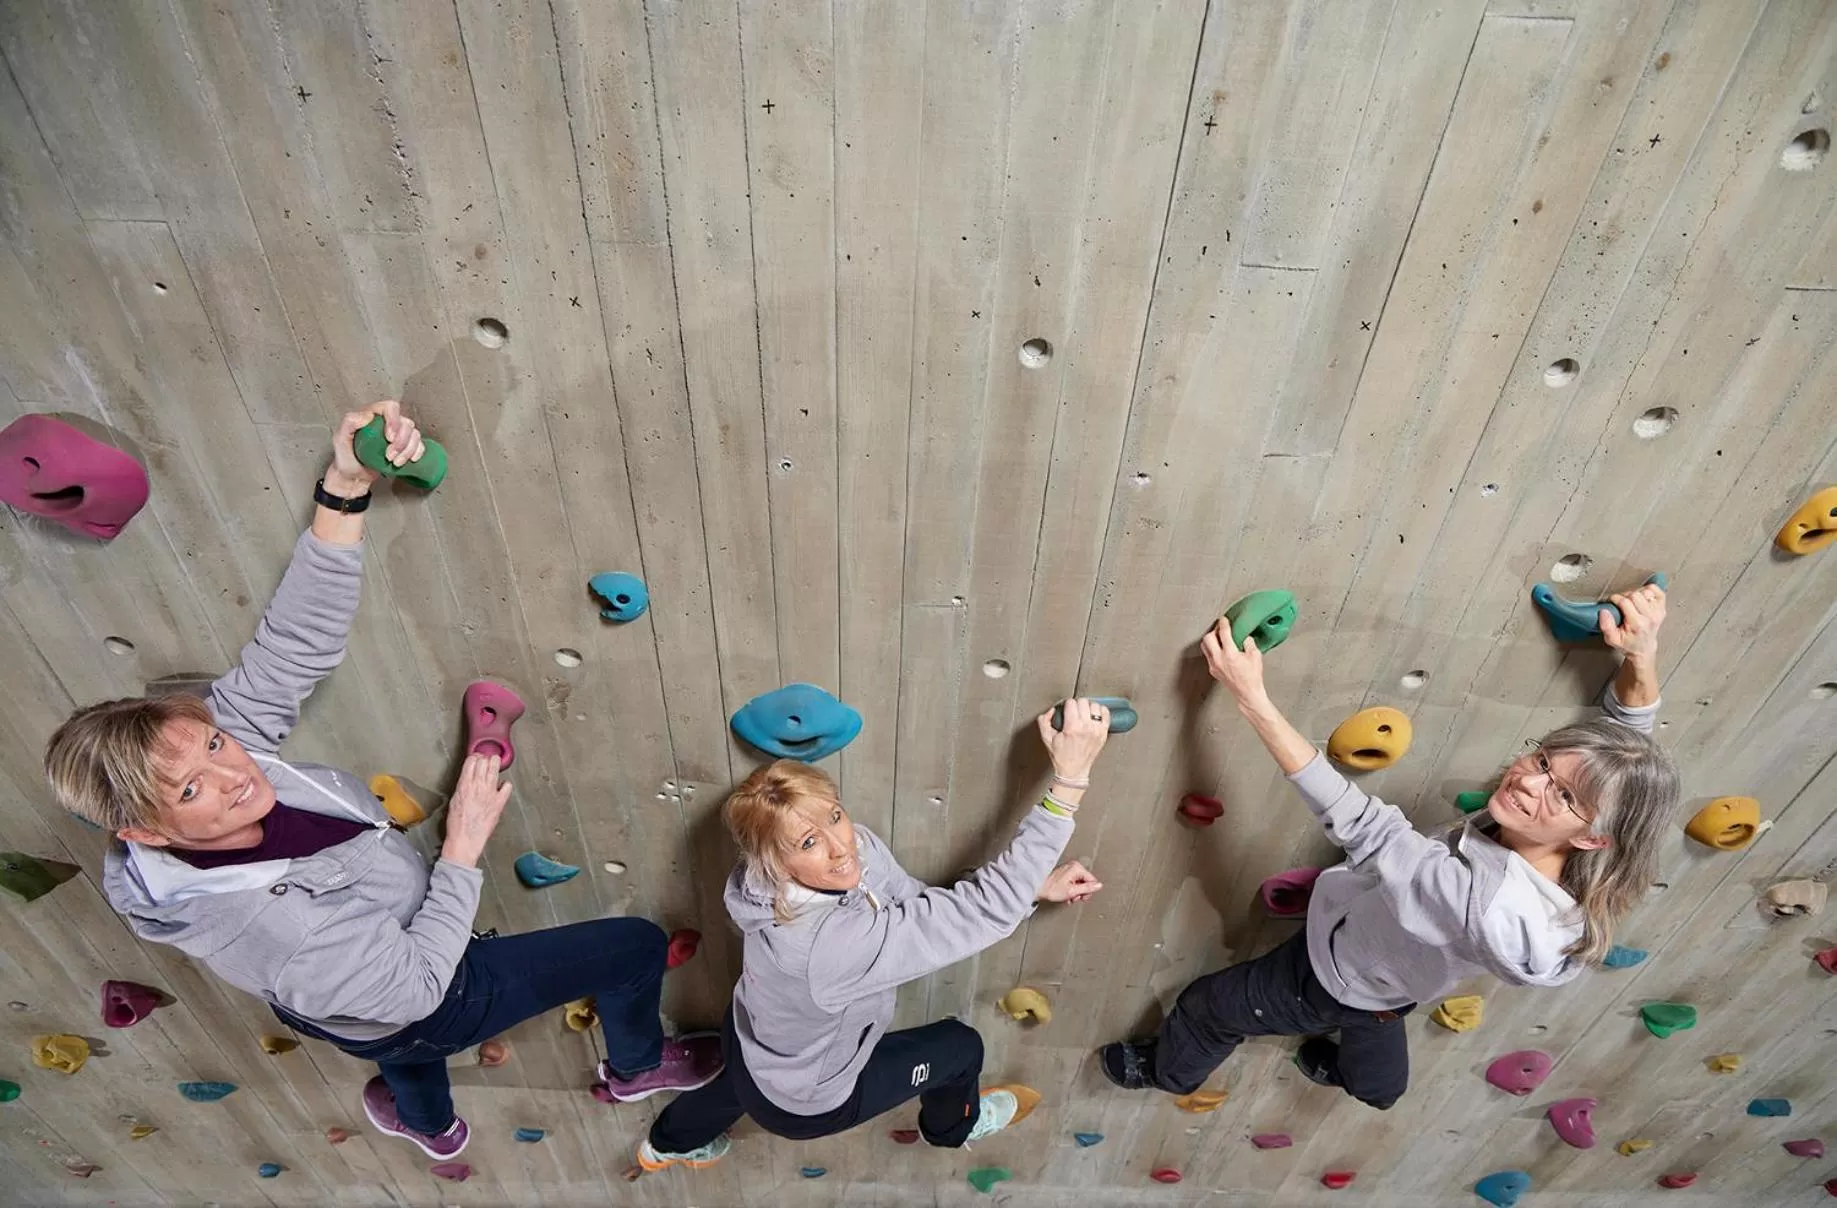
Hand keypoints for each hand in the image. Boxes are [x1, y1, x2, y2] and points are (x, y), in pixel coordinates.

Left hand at [325, 400, 425, 495]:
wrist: (353, 476)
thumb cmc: (346, 457)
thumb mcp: (340, 439)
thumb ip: (349, 423)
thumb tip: (366, 415)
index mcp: (373, 415)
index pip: (390, 408)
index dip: (394, 421)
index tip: (389, 438)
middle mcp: (387, 422)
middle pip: (406, 423)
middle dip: (401, 442)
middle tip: (389, 455)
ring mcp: (397, 435)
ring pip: (414, 434)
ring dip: (408, 450)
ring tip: (395, 462)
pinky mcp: (405, 447)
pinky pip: (419, 445)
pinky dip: (417, 453)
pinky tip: (409, 460)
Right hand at [440, 753, 511, 867]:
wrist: (465, 839)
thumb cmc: (457, 824)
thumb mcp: (454, 800)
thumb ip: (462, 788)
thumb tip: (467, 781)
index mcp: (464, 785)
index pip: (471, 761)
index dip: (475, 757)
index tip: (477, 757)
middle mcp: (477, 786)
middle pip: (484, 761)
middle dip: (485, 758)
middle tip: (487, 759)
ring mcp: (489, 793)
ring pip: (495, 769)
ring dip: (495, 763)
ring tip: (495, 762)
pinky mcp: (499, 802)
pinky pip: (507, 786)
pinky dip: (506, 784)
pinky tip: (503, 786)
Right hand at [1037, 697, 1109, 780]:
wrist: (1074, 771)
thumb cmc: (1062, 757)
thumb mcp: (1047, 738)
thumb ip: (1044, 721)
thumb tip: (1052, 711)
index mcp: (1072, 728)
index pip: (1071, 703)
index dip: (1066, 705)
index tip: (1065, 709)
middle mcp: (1086, 728)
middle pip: (1083, 702)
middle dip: (1077, 704)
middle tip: (1074, 711)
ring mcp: (1097, 730)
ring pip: (1095, 706)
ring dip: (1088, 707)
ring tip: (1084, 712)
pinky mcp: (1103, 733)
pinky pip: (1106, 714)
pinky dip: (1101, 711)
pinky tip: (1095, 714)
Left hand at [1037, 859, 1101, 903]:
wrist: (1037, 889)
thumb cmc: (1051, 889)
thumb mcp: (1073, 891)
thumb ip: (1087, 888)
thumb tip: (1098, 886)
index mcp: (1077, 867)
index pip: (1092, 881)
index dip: (1088, 892)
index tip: (1082, 897)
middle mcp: (1073, 866)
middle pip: (1086, 882)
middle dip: (1080, 892)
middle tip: (1073, 897)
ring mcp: (1068, 869)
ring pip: (1079, 883)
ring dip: (1075, 892)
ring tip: (1067, 896)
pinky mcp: (1063, 873)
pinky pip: (1073, 882)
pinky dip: (1070, 889)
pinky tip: (1064, 893)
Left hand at [1201, 618, 1269, 709]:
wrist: (1247, 693)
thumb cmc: (1252, 677)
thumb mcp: (1255, 656)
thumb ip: (1249, 642)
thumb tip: (1244, 636)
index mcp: (1230, 654)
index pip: (1223, 633)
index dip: (1223, 624)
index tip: (1224, 620)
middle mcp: (1219, 659)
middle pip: (1208, 638)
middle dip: (1214, 630)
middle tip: (1220, 627)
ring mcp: (1214, 665)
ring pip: (1205, 646)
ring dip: (1211, 639)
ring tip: (1219, 637)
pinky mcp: (1212, 670)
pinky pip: (1208, 655)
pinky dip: (1212, 649)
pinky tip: (1219, 648)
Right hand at [1600, 582, 1665, 659]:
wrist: (1643, 648)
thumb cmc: (1628, 644)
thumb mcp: (1612, 639)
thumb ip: (1606, 626)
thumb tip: (1604, 611)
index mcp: (1638, 623)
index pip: (1625, 602)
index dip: (1615, 599)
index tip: (1611, 602)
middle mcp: (1650, 617)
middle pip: (1635, 595)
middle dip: (1624, 596)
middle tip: (1620, 603)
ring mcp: (1658, 612)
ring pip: (1645, 591)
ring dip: (1636, 594)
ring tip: (1631, 601)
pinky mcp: (1662, 608)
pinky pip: (1656, 590)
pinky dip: (1648, 590)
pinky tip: (1642, 597)